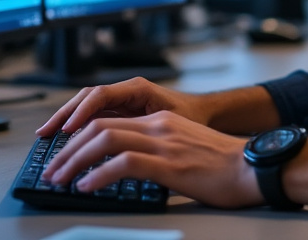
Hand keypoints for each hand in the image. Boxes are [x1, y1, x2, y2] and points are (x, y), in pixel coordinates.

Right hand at [36, 78, 209, 138]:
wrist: (203, 113)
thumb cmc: (191, 117)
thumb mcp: (171, 123)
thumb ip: (147, 129)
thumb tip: (124, 142)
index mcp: (137, 89)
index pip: (101, 95)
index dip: (82, 112)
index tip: (68, 130)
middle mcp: (125, 91)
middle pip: (86, 98)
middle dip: (63, 114)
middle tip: (44, 133)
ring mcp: (121, 100)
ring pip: (85, 106)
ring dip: (65, 119)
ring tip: (45, 135)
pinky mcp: (119, 111)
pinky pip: (92, 115)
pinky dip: (76, 125)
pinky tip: (63, 139)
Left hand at [42, 110, 261, 208]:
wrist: (256, 167)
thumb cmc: (227, 167)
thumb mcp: (186, 151)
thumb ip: (159, 152)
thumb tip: (128, 169)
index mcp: (161, 121)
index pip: (109, 120)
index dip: (80, 136)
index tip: (63, 154)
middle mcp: (158, 125)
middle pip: (99, 126)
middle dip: (68, 149)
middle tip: (52, 169)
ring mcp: (163, 142)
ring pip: (104, 140)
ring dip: (75, 160)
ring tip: (60, 178)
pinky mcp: (168, 162)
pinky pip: (122, 163)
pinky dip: (98, 174)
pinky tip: (86, 187)